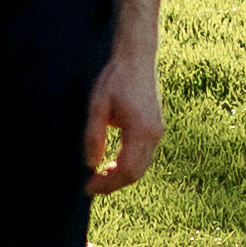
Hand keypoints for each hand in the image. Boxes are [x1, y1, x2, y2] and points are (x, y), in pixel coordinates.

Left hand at [83, 45, 162, 190]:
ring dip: (120, 175)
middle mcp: (153, 134)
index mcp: (140, 130)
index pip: (126, 170)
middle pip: (136, 173)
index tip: (88, 187)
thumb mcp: (97, 106)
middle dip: (113, 184)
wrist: (137, 59)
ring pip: (141, 167)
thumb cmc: (115, 79)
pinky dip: (128, 165)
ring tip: (98, 175)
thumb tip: (91, 163)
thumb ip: (94, 136)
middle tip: (91, 186)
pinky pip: (143, 156)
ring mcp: (157, 132)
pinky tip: (111, 163)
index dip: (107, 183)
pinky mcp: (155, 128)